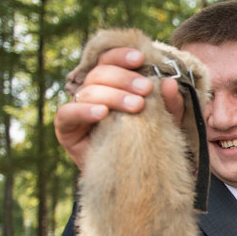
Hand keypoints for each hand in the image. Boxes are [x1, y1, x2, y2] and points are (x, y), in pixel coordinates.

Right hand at [56, 47, 183, 169]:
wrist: (133, 179)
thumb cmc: (147, 145)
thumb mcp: (165, 124)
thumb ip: (170, 105)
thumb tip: (170, 83)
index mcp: (112, 85)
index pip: (110, 60)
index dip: (122, 56)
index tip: (141, 59)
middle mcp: (92, 93)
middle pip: (100, 73)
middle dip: (124, 78)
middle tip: (145, 89)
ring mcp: (77, 109)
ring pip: (88, 90)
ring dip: (113, 95)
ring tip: (135, 106)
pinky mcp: (66, 128)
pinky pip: (68, 113)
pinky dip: (84, 110)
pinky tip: (102, 114)